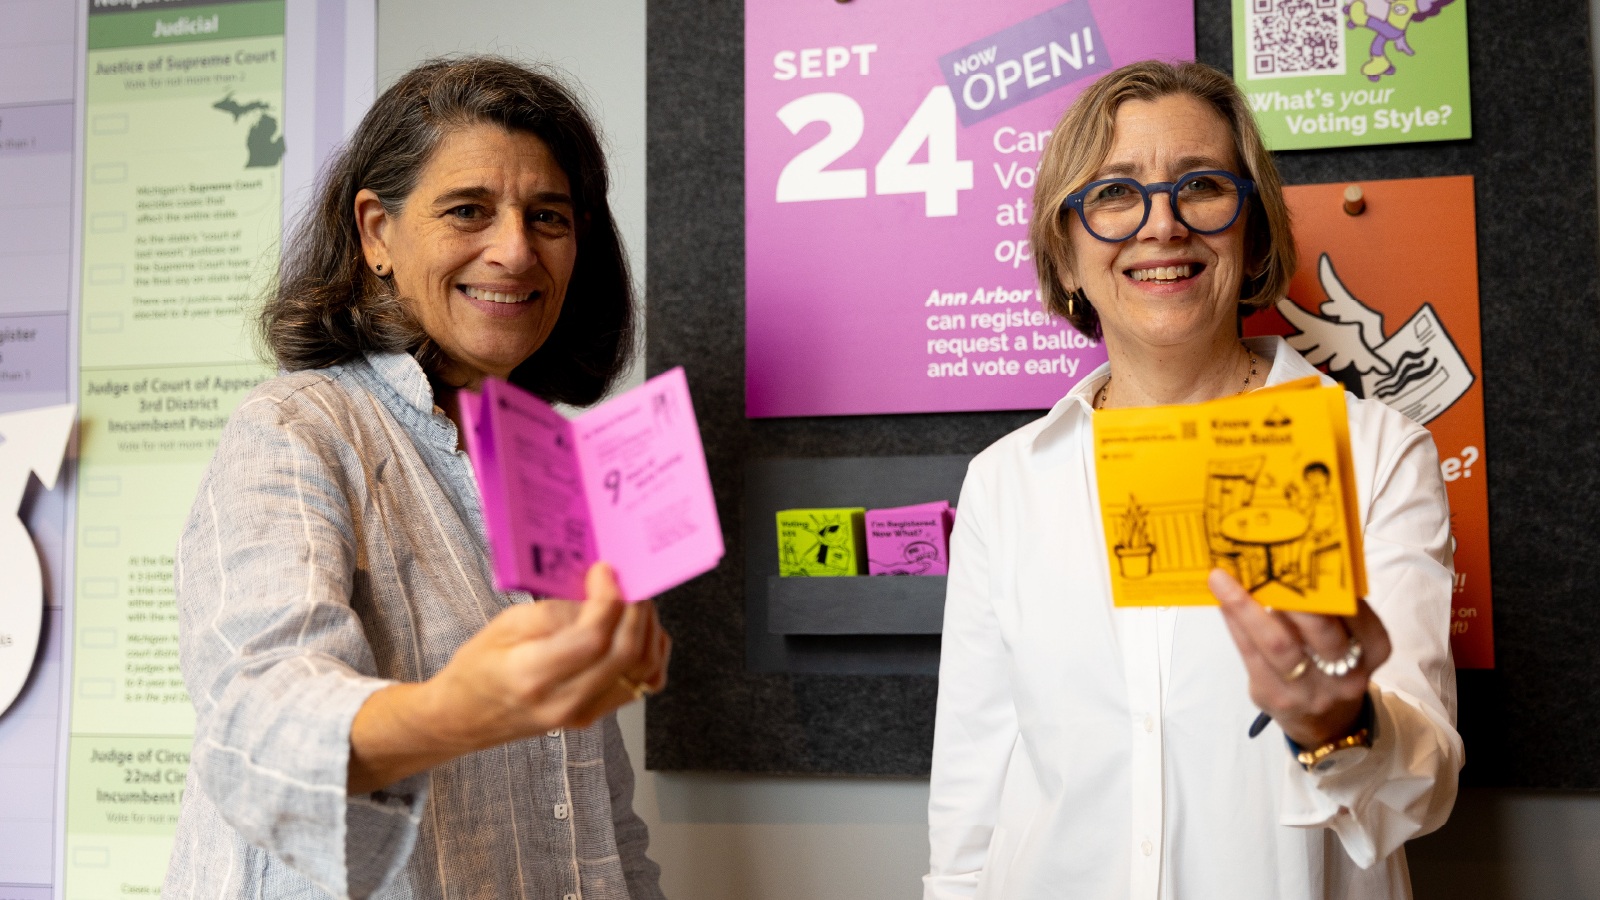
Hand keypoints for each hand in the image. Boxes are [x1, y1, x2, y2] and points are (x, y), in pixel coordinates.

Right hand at [349, 562, 670, 793]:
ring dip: (647, 629)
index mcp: (532, 675)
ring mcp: (582, 713)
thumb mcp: (503, 626)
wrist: (464, 717)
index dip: (608, 599)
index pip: (592, 638)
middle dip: (635, 609)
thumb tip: (596, 595)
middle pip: (625, 653)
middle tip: (627, 582)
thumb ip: (553, 611)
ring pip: (643, 670)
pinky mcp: (594, 715)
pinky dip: (650, 654)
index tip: (605, 572)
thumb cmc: (477, 670)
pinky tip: (637, 632)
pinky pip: (641, 684)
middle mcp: (563, 701)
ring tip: (631, 603)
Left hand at [1210, 568, 1389, 747]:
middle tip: (1264, 564)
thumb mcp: (1349, 640)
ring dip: (1246, 607)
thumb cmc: (1332, 665)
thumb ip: (1332, 609)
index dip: (1332, 588)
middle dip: (1292, 595)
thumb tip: (1292, 559)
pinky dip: (1235, 623)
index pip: (1357, 615)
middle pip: (1320, 630)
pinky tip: (1221, 602)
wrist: (1325, 723)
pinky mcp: (1275, 696)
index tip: (1306, 556)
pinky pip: (1250, 654)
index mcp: (1373, 650)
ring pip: (1278, 643)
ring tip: (1223, 579)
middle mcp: (1346, 674)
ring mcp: (1309, 691)